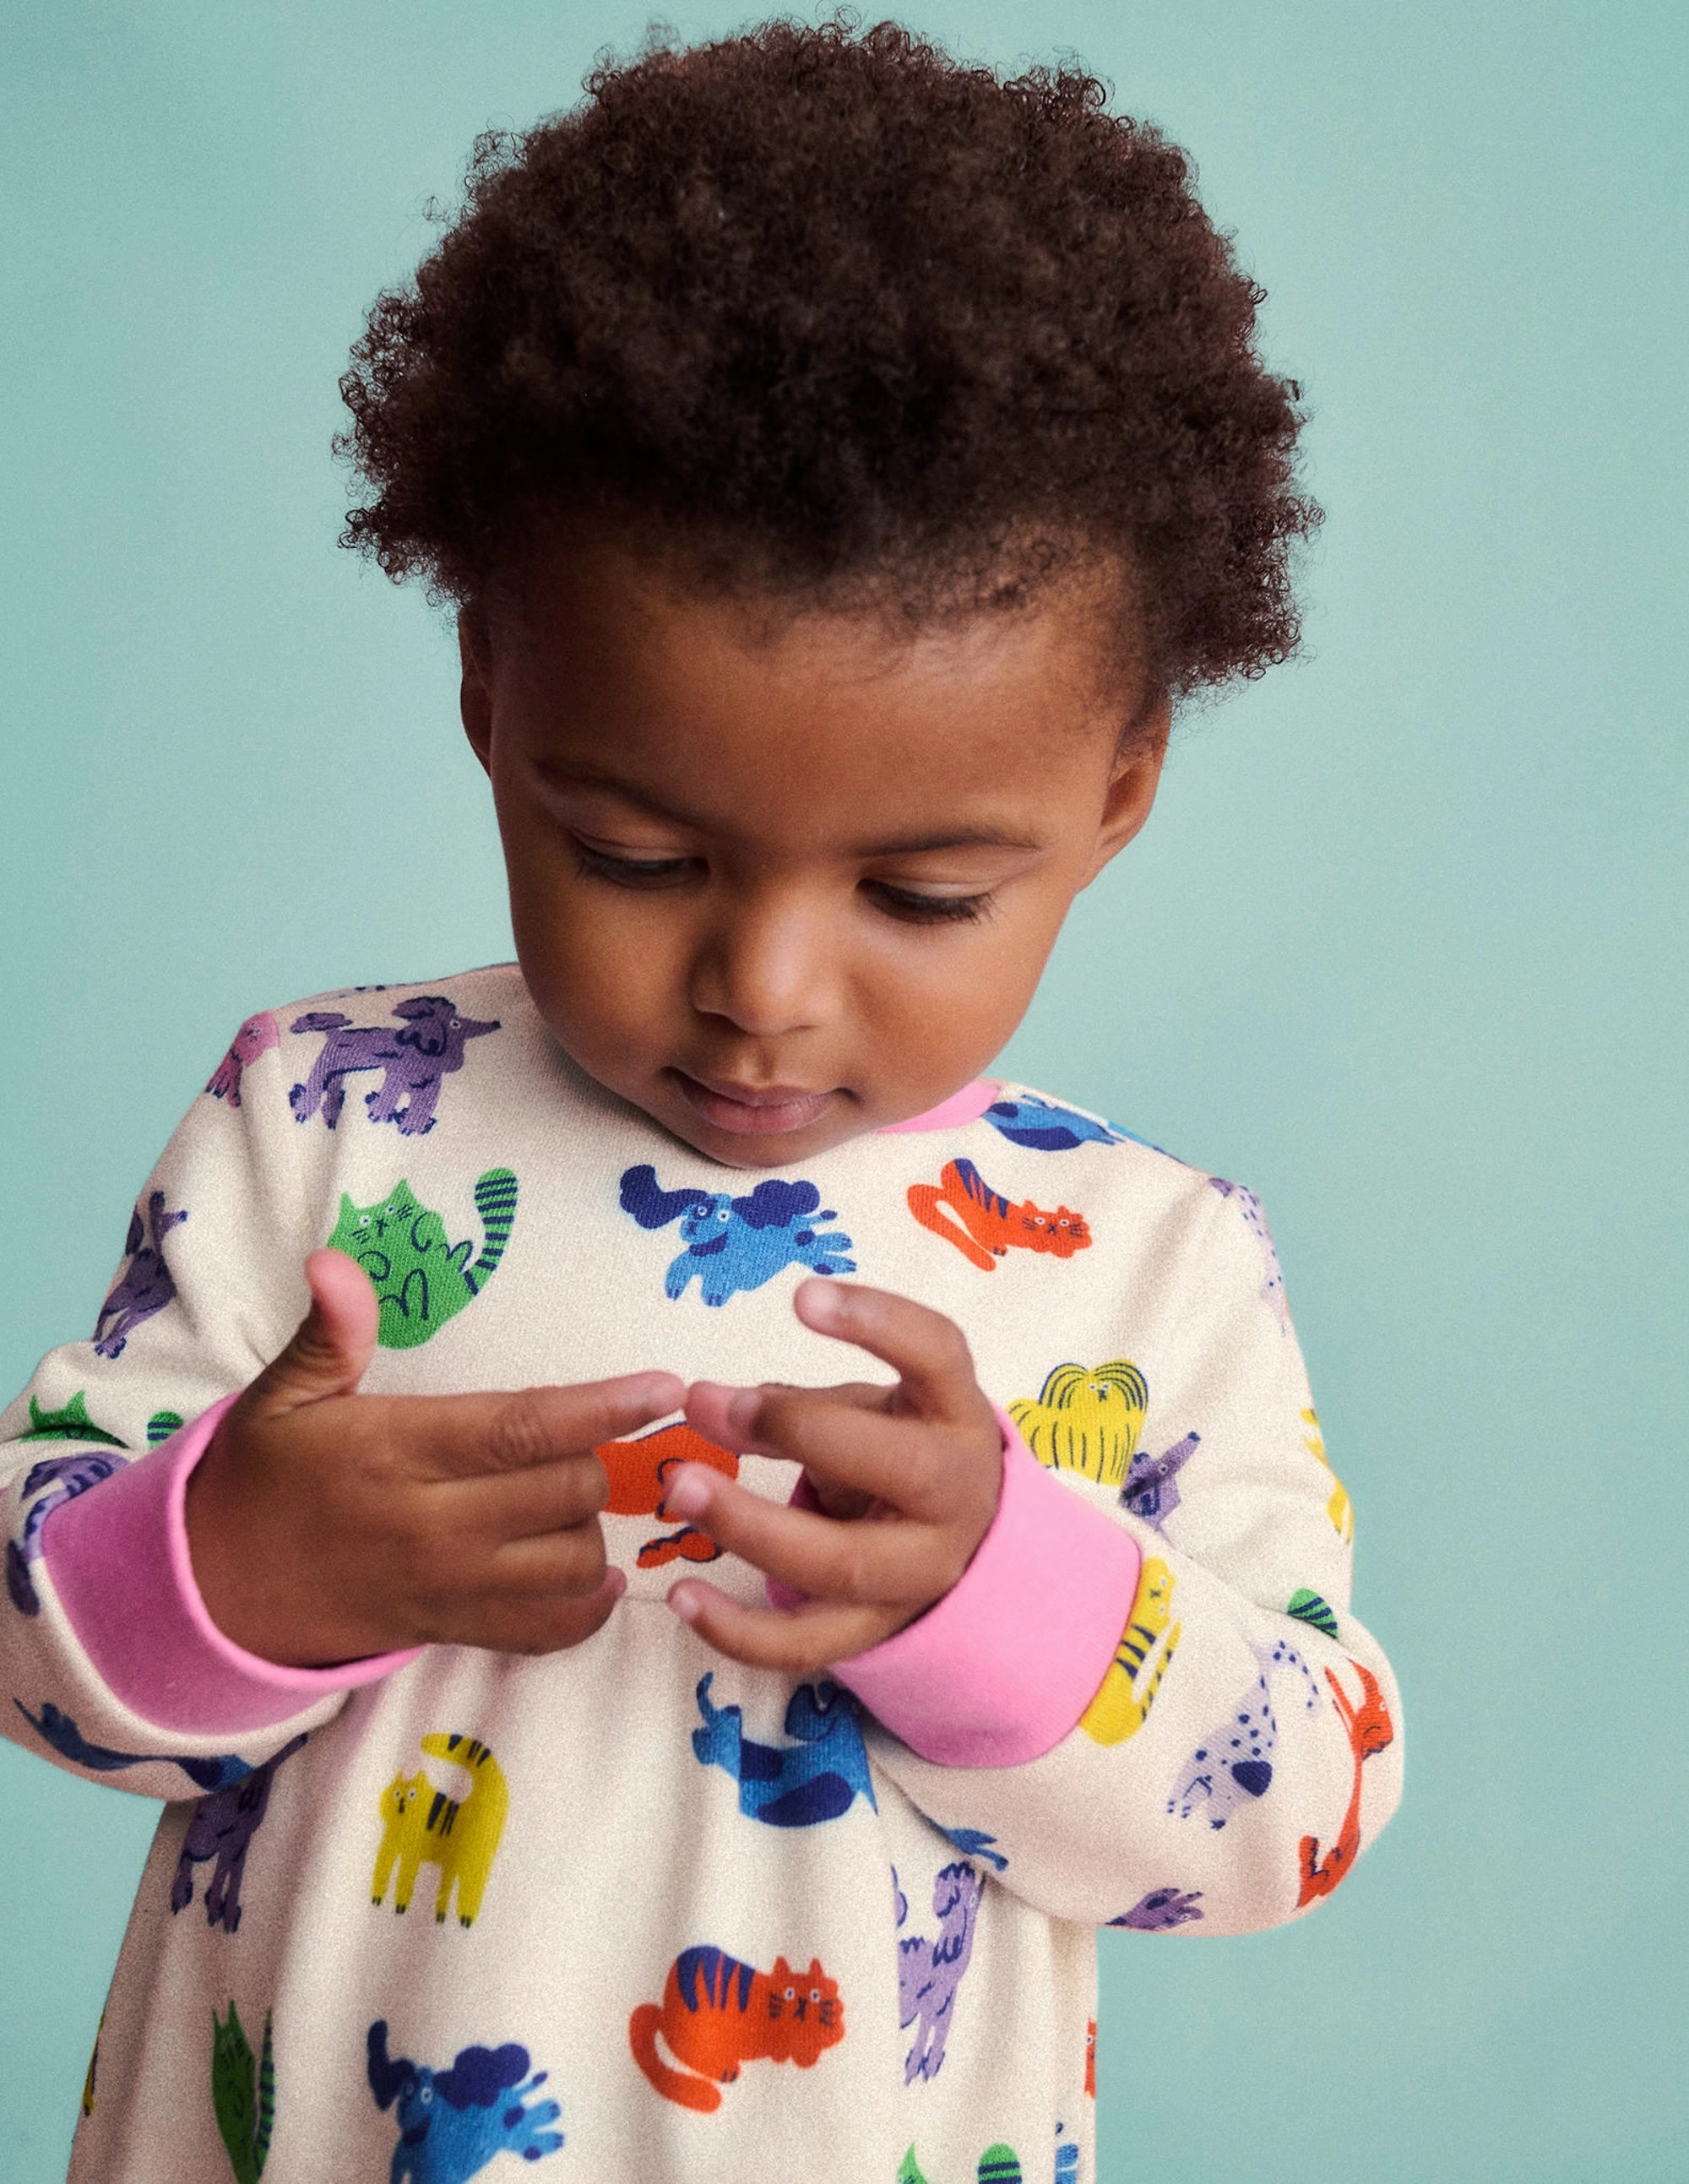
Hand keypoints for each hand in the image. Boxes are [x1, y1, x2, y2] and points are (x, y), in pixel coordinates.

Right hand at [185, 1249, 682, 1665]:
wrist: (220, 1590)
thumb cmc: (267, 1476)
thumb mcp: (283, 1396)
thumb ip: (328, 1333)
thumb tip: (333, 1261)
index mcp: (398, 1453)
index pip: (523, 1429)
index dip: (604, 1408)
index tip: (665, 1386)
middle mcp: (433, 1526)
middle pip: (568, 1492)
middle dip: (595, 1460)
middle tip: (577, 1439)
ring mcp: (449, 1588)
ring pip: (575, 1561)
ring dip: (591, 1527)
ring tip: (566, 1499)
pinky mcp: (455, 1632)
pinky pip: (551, 1632)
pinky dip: (588, 1605)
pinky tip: (591, 1572)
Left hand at [664, 1278, 1002, 1671]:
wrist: (961, 1548)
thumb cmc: (899, 1452)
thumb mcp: (866, 1411)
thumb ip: (793, 1403)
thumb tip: (703, 1400)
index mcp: (957, 1417)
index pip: (937, 1354)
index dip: (877, 1323)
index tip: (803, 1296)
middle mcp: (955, 1496)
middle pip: (897, 1466)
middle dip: (800, 1432)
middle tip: (712, 1406)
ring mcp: (920, 1574)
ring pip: (842, 1564)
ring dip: (753, 1527)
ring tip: (684, 1489)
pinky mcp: (877, 1632)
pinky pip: (807, 1645)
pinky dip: (739, 1631)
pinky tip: (681, 1596)